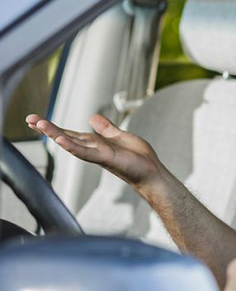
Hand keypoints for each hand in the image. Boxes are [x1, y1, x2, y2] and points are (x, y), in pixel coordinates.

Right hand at [26, 114, 162, 190]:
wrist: (152, 172)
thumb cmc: (138, 158)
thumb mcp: (120, 136)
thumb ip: (106, 128)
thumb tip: (92, 117)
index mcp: (96, 143)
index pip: (71, 133)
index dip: (55, 127)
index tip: (37, 119)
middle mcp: (93, 149)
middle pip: (66, 136)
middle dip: (48, 129)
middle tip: (28, 119)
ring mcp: (98, 154)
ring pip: (72, 143)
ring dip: (55, 134)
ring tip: (38, 124)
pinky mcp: (106, 158)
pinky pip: (86, 152)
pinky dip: (73, 146)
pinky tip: (60, 140)